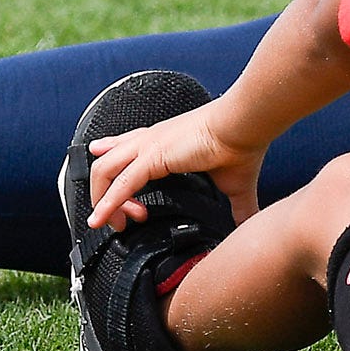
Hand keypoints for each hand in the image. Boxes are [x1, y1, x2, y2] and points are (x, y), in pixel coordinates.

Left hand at [84, 97, 265, 231]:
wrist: (245, 126)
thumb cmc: (242, 145)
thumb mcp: (234, 184)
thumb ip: (238, 206)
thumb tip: (248, 224)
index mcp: (165, 141)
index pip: (124, 150)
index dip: (116, 177)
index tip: (132, 206)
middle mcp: (150, 140)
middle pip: (106, 164)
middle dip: (104, 195)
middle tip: (119, 220)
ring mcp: (148, 146)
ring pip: (103, 171)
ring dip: (101, 201)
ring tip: (106, 224)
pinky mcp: (152, 157)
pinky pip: (120, 184)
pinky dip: (107, 204)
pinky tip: (101, 220)